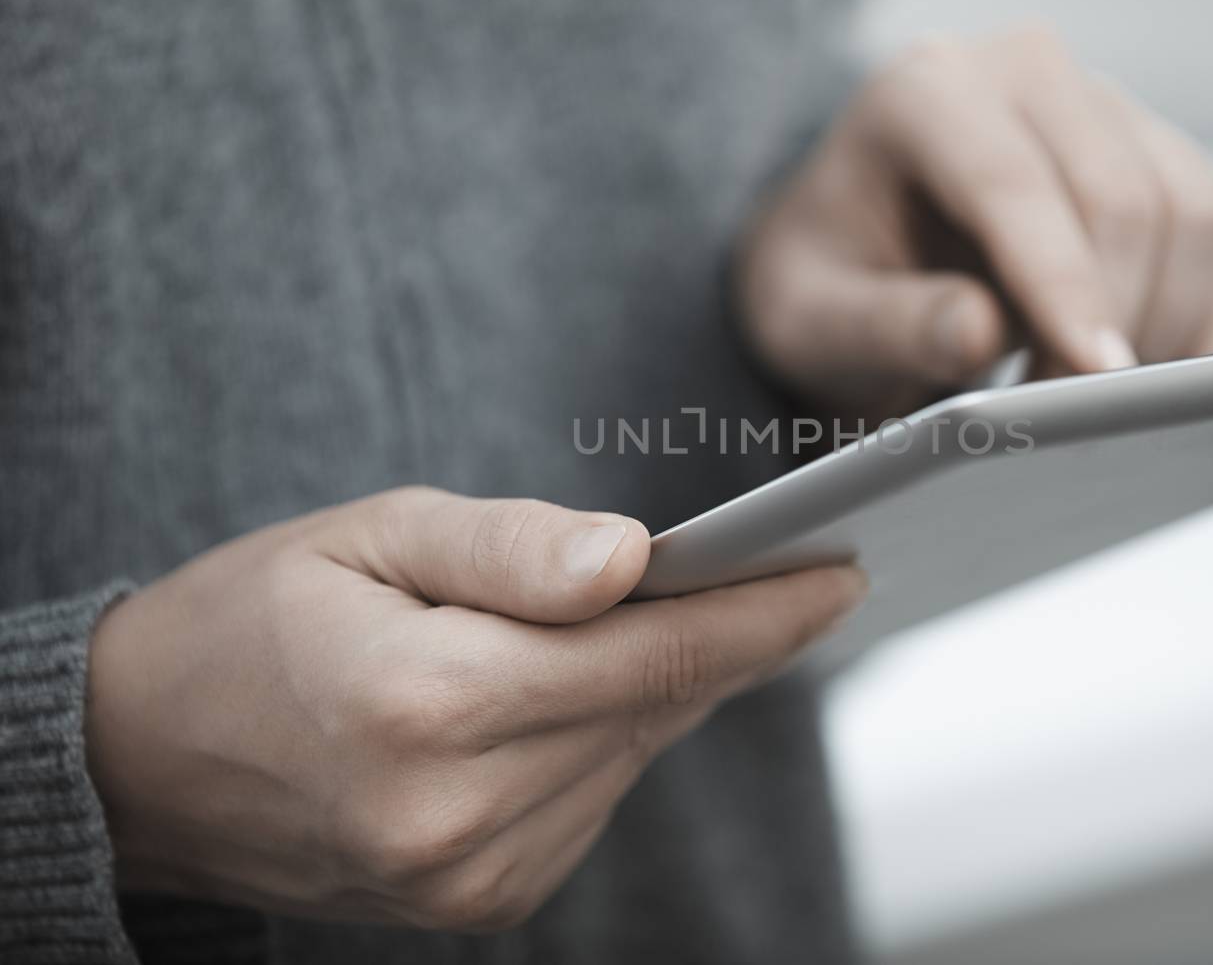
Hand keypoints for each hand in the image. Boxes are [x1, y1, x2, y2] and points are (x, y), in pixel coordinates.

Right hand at [85, 487, 862, 930]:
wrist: (147, 757)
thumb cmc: (260, 616)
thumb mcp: (373, 536)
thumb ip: (512, 550)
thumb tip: (637, 559)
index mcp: (430, 705)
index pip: (653, 656)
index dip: (763, 613)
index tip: (841, 572)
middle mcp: (458, 813)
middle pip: (657, 708)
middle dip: (729, 639)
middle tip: (789, 571)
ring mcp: (469, 875)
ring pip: (632, 754)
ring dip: (663, 687)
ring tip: (679, 618)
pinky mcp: (477, 899)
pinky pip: (591, 798)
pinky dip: (608, 736)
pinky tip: (582, 689)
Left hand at [738, 26, 1212, 419]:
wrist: (857, 256)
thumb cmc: (828, 284)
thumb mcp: (815, 318)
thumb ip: (887, 323)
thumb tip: (979, 330)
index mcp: (928, 91)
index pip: (1011, 183)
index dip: (1061, 284)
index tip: (1094, 378)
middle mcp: (1028, 75)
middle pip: (1122, 196)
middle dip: (1116, 322)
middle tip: (1080, 429)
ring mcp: (1110, 113)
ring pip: (1194, 216)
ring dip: (1171, 329)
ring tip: (1110, 417)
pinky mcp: (1165, 168)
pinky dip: (1212, 332)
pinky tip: (1162, 396)